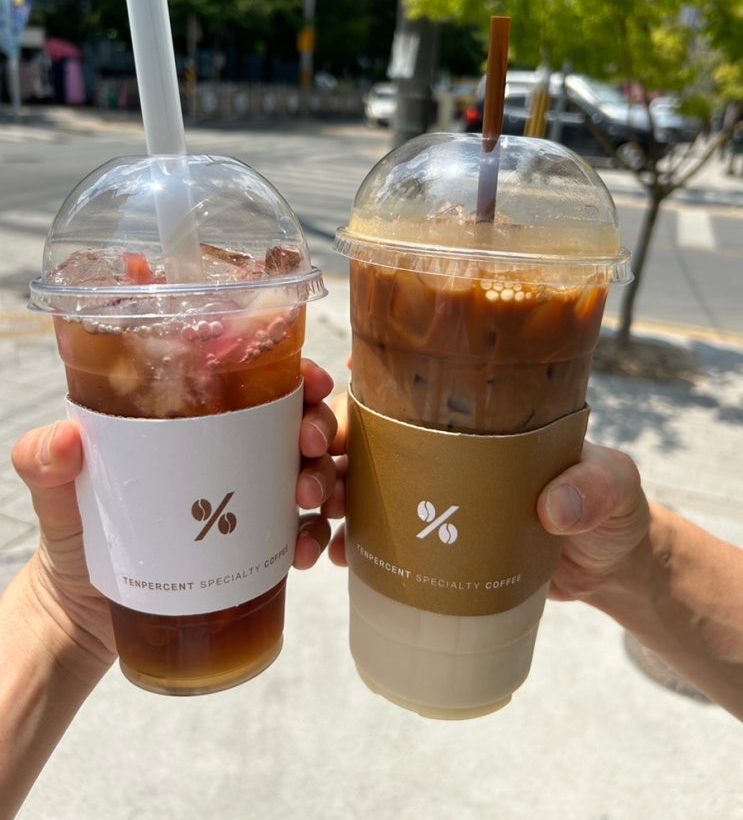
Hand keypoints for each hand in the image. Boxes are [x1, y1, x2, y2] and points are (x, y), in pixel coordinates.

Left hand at [10, 359, 339, 659]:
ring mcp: (247, 500)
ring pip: (313, 473)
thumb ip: (45, 465)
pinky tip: (305, 552)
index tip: (313, 385)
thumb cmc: (74, 539)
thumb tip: (65, 441)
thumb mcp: (57, 497)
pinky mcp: (255, 545)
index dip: (296, 377)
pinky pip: (303, 532)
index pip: (255, 385)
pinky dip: (315, 536)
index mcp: (194, 424)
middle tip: (310, 451)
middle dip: (320, 428)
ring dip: (328, 479)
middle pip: (298, 424)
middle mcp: (230, 454)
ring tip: (311, 503)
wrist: (84, 618)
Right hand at [324, 396, 650, 595]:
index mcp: (472, 415)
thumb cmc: (610, 508)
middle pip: (355, 432)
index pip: (398, 386)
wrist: (607, 568)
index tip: (324, 399)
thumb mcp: (614, 487)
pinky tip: (329, 557)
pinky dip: (340, 543)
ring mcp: (425, 495)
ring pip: (347, 482)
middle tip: (310, 472)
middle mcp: (437, 446)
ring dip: (317, 493)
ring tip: (314, 517)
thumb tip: (553, 506)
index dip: (350, 384)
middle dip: (315, 442)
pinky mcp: (424, 545)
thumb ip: (595, 487)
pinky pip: (366, 539)